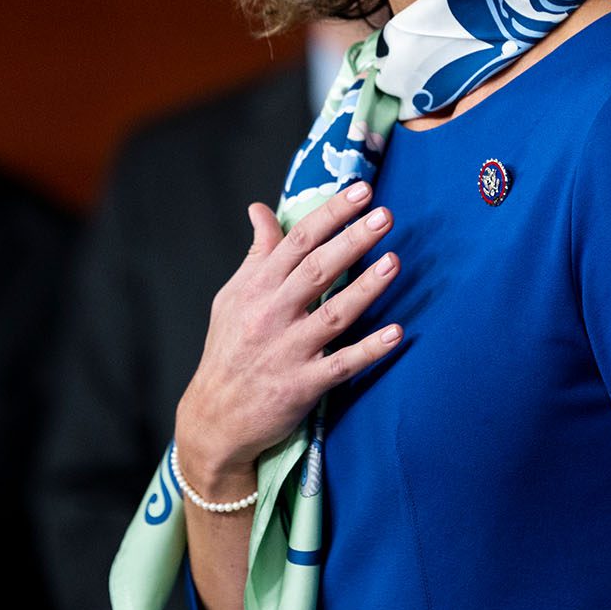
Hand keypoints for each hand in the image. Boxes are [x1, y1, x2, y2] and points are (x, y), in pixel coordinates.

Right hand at [174, 181, 402, 496]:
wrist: (213, 419)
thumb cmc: (228, 350)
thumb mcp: (232, 297)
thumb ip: (257, 254)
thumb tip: (260, 209)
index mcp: (256, 288)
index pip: (297, 241)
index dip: (330, 214)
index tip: (361, 191)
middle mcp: (271, 315)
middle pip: (317, 270)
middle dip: (352, 240)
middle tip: (385, 215)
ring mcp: (288, 351)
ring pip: (333, 314)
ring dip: (365, 288)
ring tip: (394, 262)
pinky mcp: (302, 386)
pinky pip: (341, 365)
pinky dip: (369, 350)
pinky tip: (397, 333)